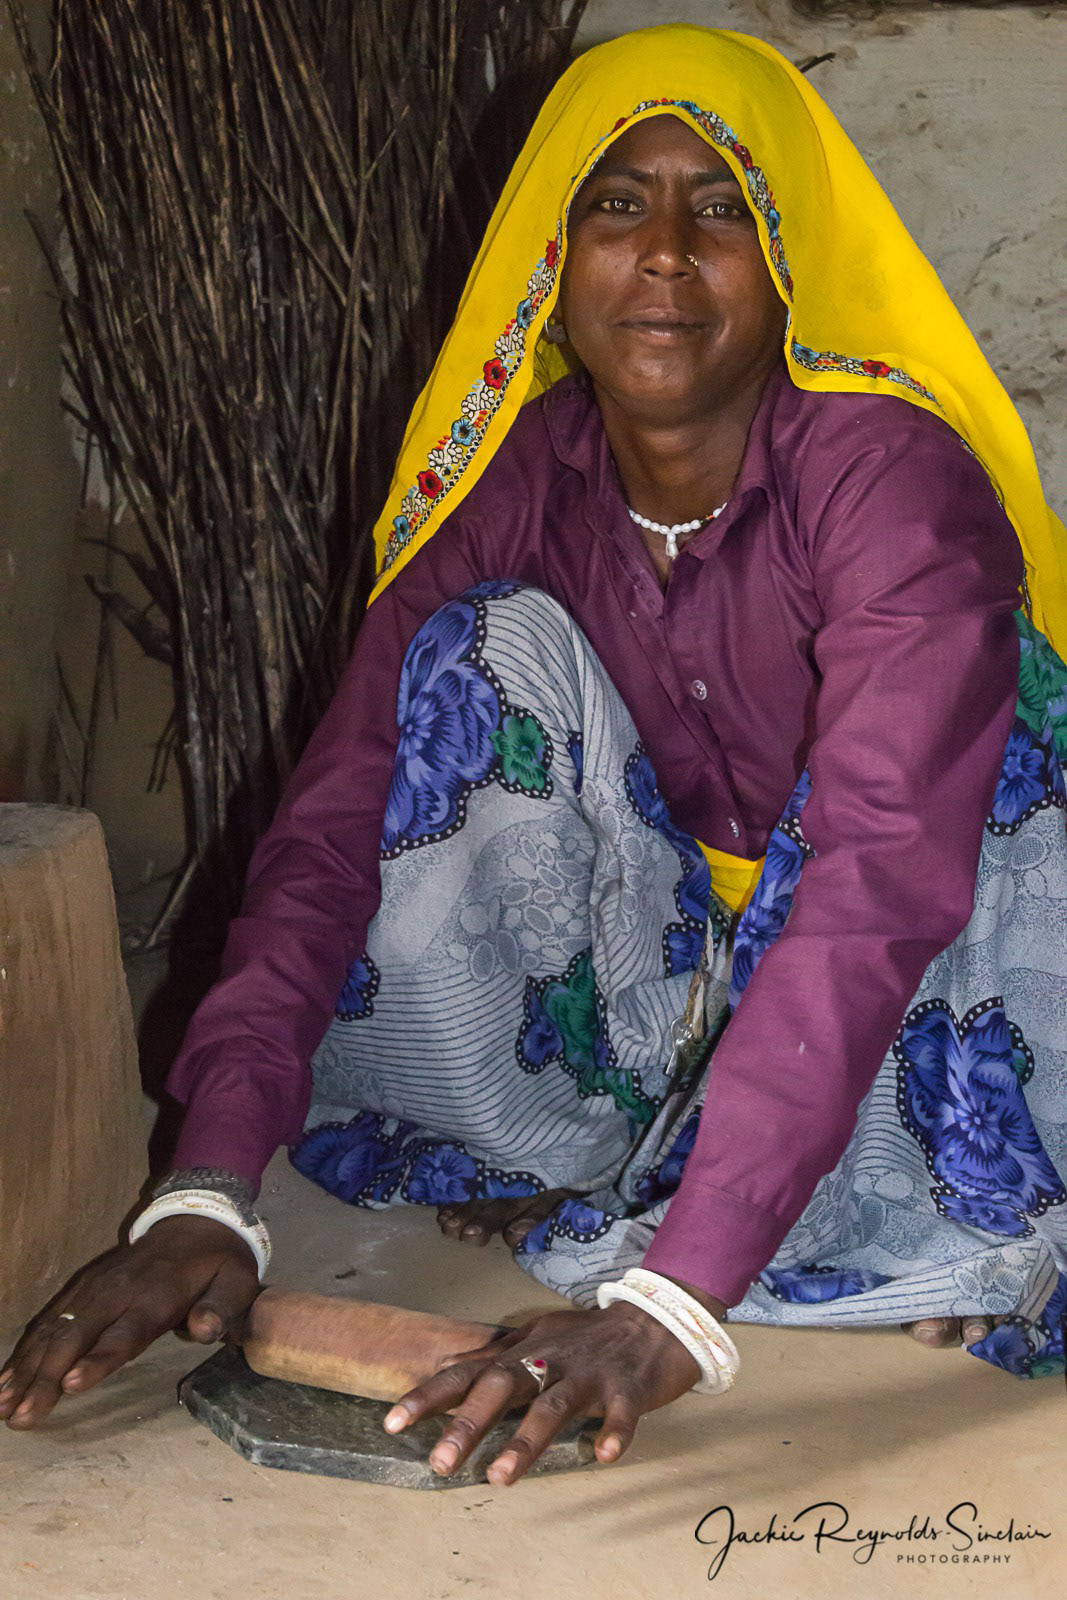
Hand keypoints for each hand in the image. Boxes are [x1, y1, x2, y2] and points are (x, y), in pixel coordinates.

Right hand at [0, 1216, 259, 1429]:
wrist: (194, 1221)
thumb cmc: (217, 1264)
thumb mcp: (236, 1282)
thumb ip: (222, 1308)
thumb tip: (205, 1330)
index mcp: (156, 1296)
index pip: (124, 1332)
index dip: (99, 1358)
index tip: (71, 1384)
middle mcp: (116, 1292)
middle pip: (75, 1336)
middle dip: (45, 1377)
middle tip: (20, 1417)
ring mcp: (93, 1289)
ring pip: (52, 1330)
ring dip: (26, 1369)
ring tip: (2, 1408)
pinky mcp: (81, 1289)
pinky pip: (46, 1321)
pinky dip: (23, 1352)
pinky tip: (4, 1382)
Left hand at [382, 1296, 708, 1486]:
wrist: (655, 1319)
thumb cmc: (587, 1337)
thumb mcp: (535, 1337)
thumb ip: (493, 1355)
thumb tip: (446, 1364)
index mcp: (523, 1354)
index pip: (466, 1373)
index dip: (429, 1397)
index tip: (391, 1424)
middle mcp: (548, 1361)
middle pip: (502, 1387)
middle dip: (469, 1424)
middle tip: (441, 1463)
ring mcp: (588, 1373)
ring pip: (553, 1405)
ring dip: (526, 1440)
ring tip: (502, 1478)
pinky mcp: (627, 1387)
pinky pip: (620, 1412)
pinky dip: (612, 1432)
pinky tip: (602, 1456)